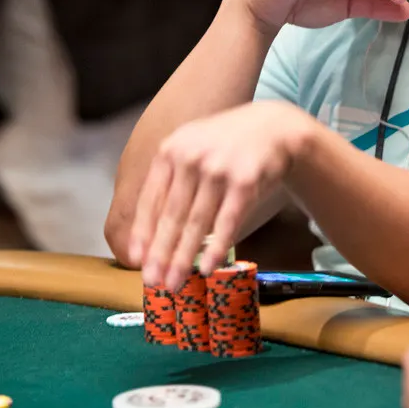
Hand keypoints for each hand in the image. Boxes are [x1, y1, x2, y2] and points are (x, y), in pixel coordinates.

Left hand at [125, 101, 315, 290]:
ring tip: (175, 282)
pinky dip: (216, 248)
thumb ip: (170, 179)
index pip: (150, 199)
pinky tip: (207, 267)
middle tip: (152, 281)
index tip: (135, 259)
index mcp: (171, 150)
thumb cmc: (226, 145)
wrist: (273, 126)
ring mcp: (218, 168)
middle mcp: (191, 157)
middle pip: (171, 215)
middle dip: (160, 253)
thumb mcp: (191, 148)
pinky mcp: (245, 180)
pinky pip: (227, 222)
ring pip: (196, 222)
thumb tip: (149, 231)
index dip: (142, 232)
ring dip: (183, 258)